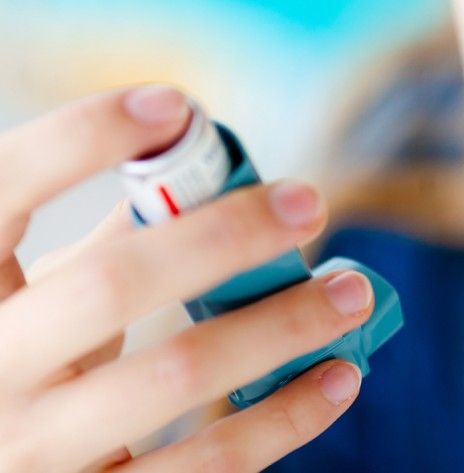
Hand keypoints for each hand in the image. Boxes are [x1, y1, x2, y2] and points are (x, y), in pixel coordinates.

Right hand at [0, 85, 373, 471]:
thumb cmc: (18, 377)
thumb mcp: (30, 309)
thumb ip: (95, 249)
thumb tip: (189, 181)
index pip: (1, 188)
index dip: (79, 137)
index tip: (175, 106)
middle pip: (112, 284)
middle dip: (222, 234)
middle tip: (308, 203)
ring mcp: (39, 453)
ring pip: (177, 374)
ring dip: (280, 324)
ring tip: (350, 290)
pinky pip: (207, 464)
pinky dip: (283, 417)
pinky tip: (339, 376)